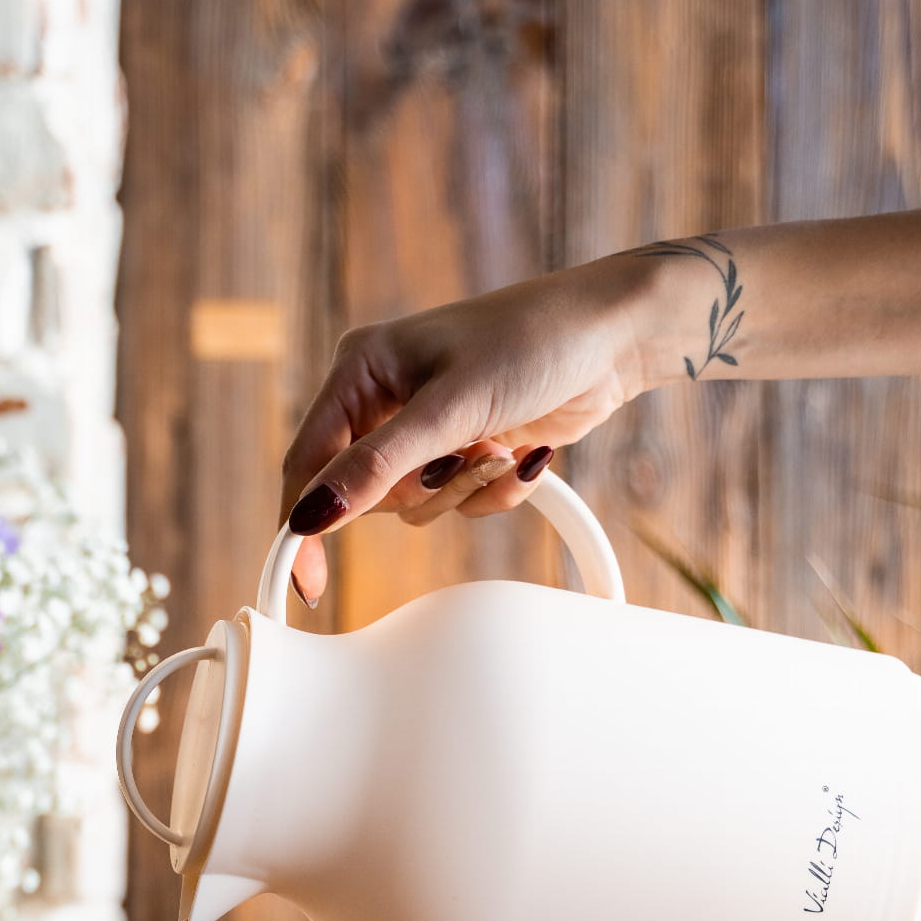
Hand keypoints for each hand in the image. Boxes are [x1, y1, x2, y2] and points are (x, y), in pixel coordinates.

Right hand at [280, 256, 652, 602]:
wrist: (616, 338)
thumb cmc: (533, 342)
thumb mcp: (451, 408)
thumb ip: (377, 467)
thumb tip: (310, 516)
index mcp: (361, 371)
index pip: (308, 461)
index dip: (304, 522)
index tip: (307, 583)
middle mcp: (384, 400)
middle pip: (367, 494)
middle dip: (426, 488)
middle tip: (465, 456)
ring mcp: (427, 430)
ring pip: (417, 507)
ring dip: (466, 489)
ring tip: (502, 445)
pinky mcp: (467, 452)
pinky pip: (459, 505)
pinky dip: (494, 493)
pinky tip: (524, 454)